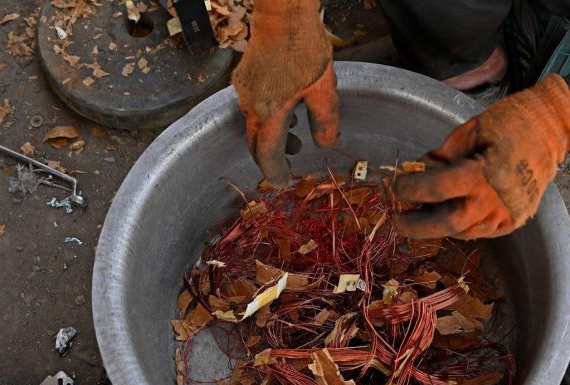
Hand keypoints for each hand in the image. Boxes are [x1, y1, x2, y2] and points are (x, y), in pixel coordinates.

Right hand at [232, 0, 339, 187]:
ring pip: (253, 125)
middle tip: (289, 163)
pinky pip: (252, 108)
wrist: (282, 15)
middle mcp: (251, 105)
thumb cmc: (305, 48)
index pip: (267, 154)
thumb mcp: (324, 89)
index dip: (275, 172)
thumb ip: (325, 121)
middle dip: (270, 157)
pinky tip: (287, 109)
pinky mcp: (244, 78)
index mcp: (269, 113)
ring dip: (271, 136)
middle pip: (254, 143)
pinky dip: (267, 118)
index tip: (283, 181)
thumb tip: (325, 145)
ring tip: (296, 135)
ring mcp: (244, 91)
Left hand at [392, 74, 569, 239]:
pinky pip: (478, 231)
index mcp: (481, 175)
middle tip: (397, 218)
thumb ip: (442, 156)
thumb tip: (418, 170)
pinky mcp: (513, 221)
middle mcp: (494, 202)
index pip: (434, 190)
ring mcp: (505, 215)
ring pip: (460, 232)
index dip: (410, 189)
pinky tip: (449, 211)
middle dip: (416, 225)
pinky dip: (459, 224)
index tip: (396, 185)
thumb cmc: (511, 122)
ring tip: (421, 212)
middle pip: (444, 225)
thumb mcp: (468, 131)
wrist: (553, 129)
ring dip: (436, 224)